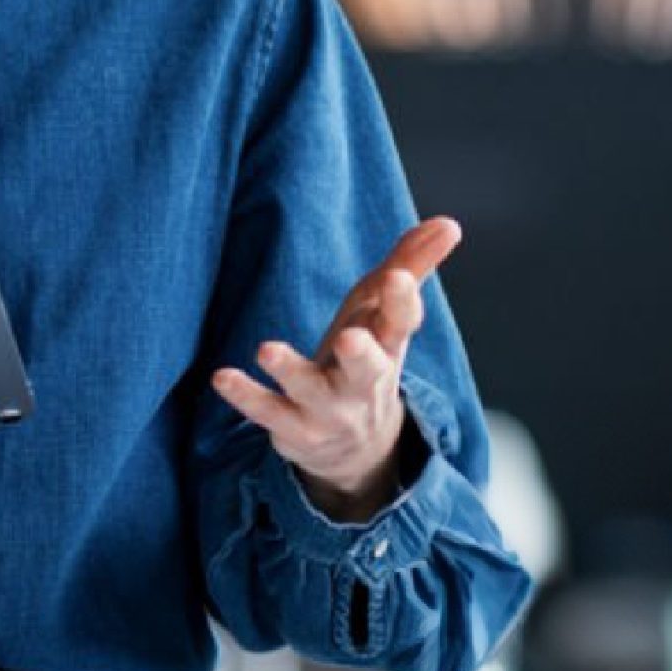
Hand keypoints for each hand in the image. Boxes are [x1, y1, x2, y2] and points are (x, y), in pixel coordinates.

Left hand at [211, 216, 462, 522]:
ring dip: (289, 370)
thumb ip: (411, 266)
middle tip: (350, 338)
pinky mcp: (293, 427)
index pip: (402, 324)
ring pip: (310, 391)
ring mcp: (328, 409)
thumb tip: (449, 223)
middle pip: (368, 368)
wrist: (357, 447)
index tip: (396, 277)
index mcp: (388, 346)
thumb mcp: (386, 315)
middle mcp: (363, 382)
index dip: (401, 301)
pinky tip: (222, 377)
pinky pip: (267, 412)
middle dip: (361, 354)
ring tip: (266, 349)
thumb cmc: (367, 358)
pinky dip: (245, 396)